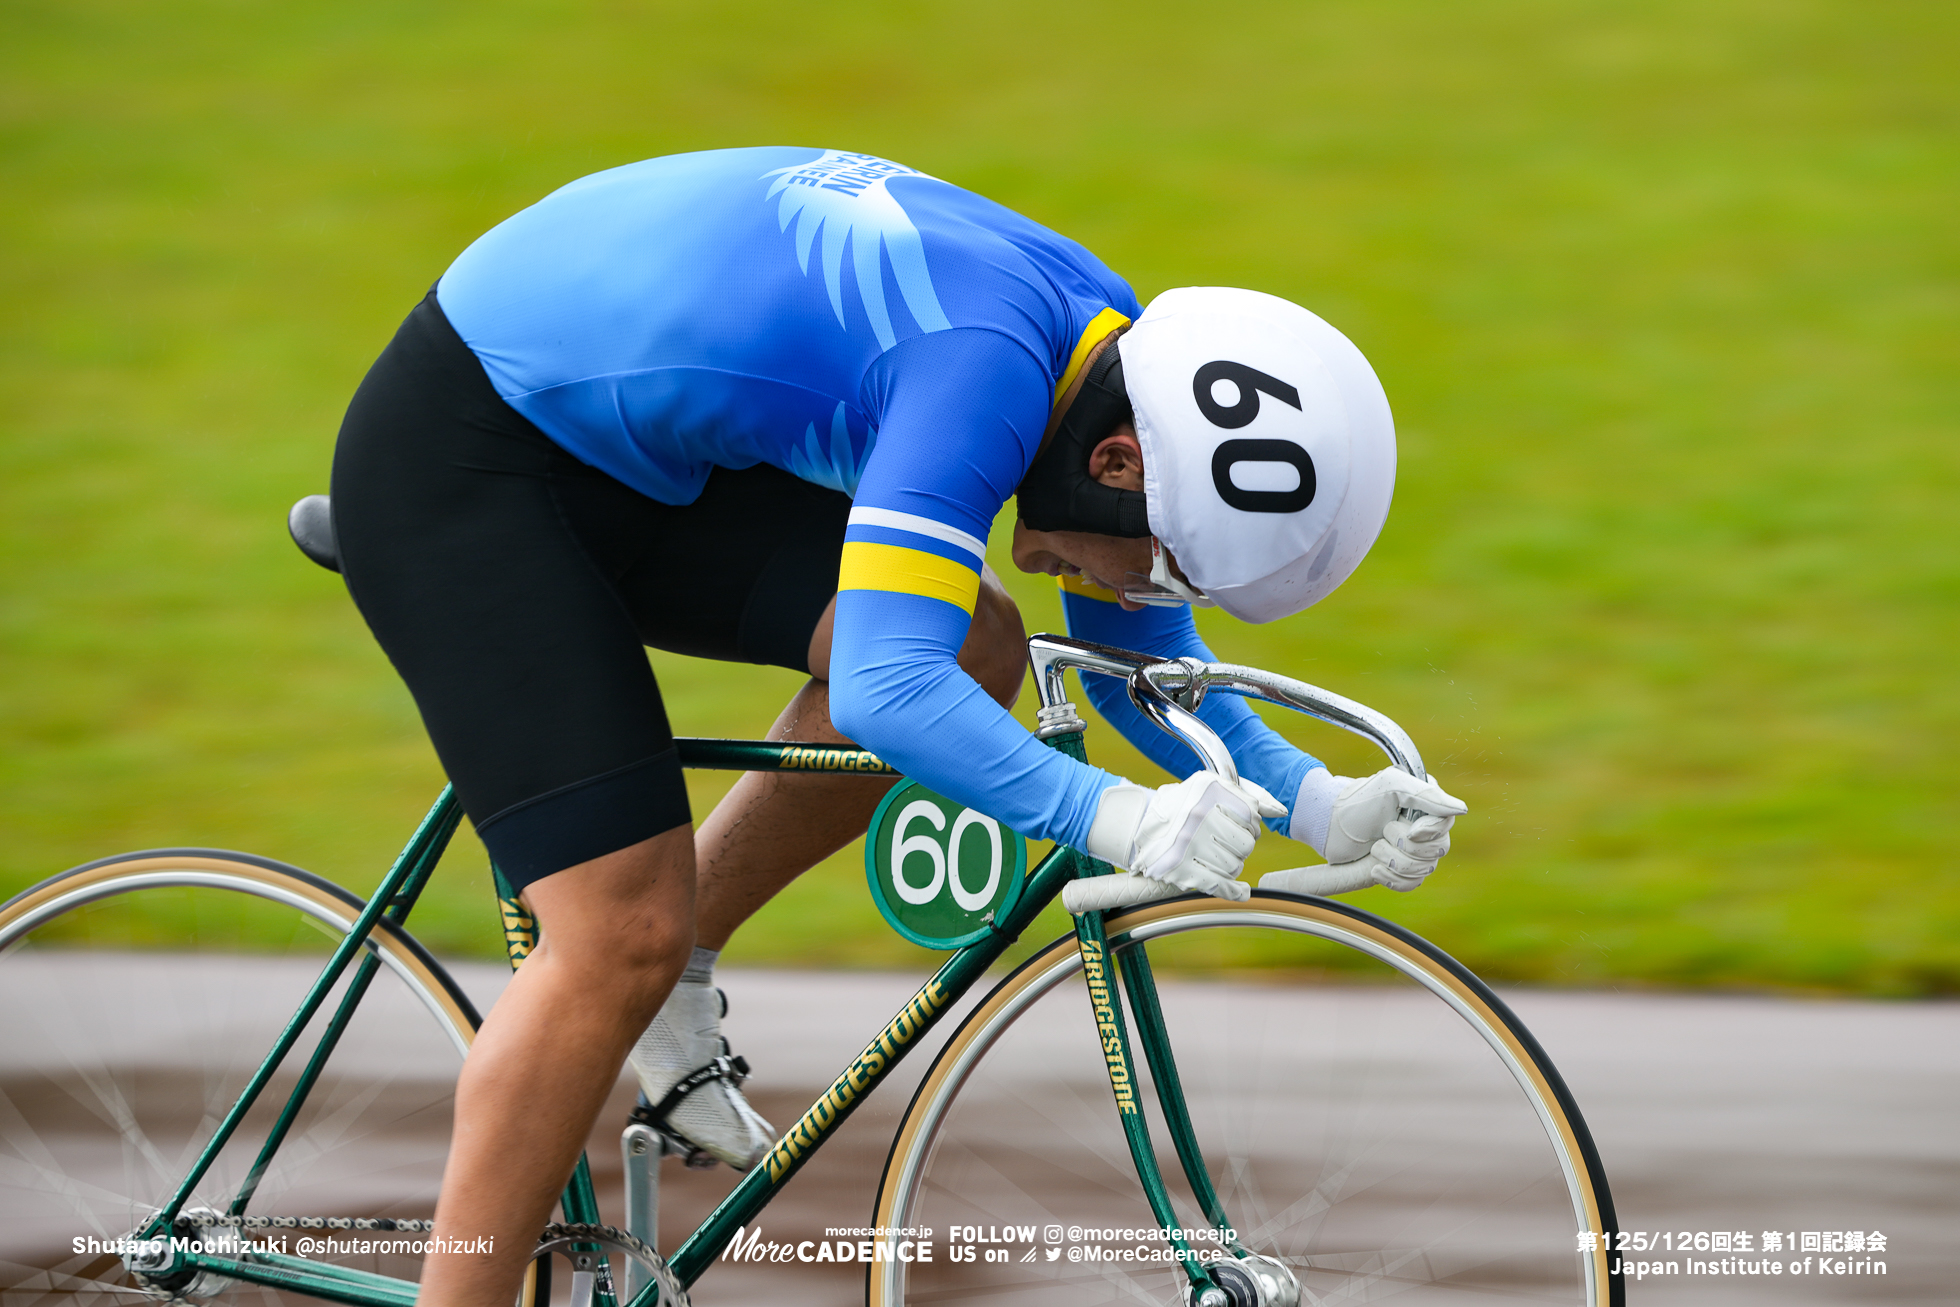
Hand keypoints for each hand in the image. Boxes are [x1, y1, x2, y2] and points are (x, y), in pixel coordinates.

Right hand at [1086, 773, 1287, 900]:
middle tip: (1226, 842)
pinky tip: (1241, 891)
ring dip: (1233, 864)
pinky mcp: (1181, 870)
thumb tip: (1281, 811)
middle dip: (1242, 845)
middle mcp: (1198, 817)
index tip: (1239, 826)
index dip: (1250, 824)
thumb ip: (1251, 795)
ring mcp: (1188, 845)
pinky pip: (1222, 886)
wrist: (1140, 824)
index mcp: (1208, 792)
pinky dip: (1235, 892)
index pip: (1251, 816)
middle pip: (1246, 844)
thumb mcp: (1213, 787)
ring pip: (1235, 866)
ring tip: (1217, 856)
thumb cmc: (1184, 804)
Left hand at [1291, 766, 1466, 892]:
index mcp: (1427, 804)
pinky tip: (1374, 869)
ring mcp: (1415, 851)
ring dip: (1392, 860)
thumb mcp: (1392, 786)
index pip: (1446, 823)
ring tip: (1374, 847)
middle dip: (1403, 843)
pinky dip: (1391, 879)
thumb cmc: (1358, 801)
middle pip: (1438, 850)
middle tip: (1382, 830)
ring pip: (1424, 870)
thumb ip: (1428, 795)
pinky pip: (1411, 884)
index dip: (1429, 831)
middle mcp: (1425, 828)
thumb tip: (1461, 809)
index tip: (1411, 830)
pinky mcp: (1401, 871)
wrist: (1329, 825)